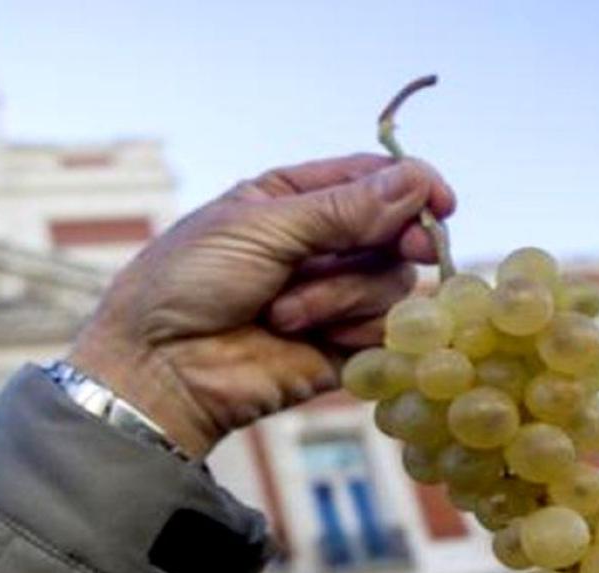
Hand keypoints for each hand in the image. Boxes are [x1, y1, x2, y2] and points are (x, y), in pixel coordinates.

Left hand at [69, 153, 455, 456]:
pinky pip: (383, 332)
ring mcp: (329, 298)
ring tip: (283, 312)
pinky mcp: (338, 349)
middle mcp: (317, 246)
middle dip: (394, 238)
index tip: (439, 201)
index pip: (372, 179)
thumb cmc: (187, 284)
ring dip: (343, 292)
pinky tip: (309, 336)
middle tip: (405, 246)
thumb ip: (341, 208)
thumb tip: (415, 181)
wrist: (158, 366)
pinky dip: (354, 329)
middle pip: (395, 229)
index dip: (412, 186)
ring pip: (391, 280)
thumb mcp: (260, 227)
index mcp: (290, 201)